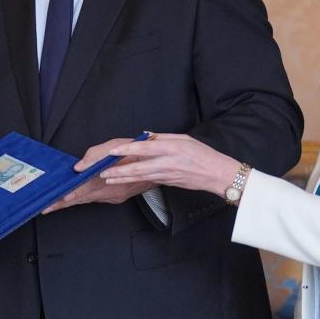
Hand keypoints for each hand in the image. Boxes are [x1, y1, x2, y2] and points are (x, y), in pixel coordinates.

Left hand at [45, 138, 154, 212]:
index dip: (69, 195)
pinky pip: (95, 199)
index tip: (56, 200)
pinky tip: (72, 199)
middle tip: (46, 208)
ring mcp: (113, 197)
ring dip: (71, 203)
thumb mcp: (114, 146)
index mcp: (108, 178)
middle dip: (63, 204)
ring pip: (88, 201)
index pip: (84, 189)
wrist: (155, 164)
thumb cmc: (136, 152)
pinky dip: (82, 200)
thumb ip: (94, 155)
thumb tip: (78, 167)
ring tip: (53, 205)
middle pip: (82, 199)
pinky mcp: (115, 198)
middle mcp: (110, 191)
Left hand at [99, 133, 237, 194]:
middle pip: (138, 167)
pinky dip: (134, 181)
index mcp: (171, 148)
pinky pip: (147, 181)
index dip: (126, 150)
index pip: (144, 148)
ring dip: (122, 178)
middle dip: (118, 170)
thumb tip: (146, 136)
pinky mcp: (167, 182)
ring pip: (140, 177)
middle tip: (102, 171)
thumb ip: (163, 137)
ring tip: (107, 178)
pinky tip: (124, 181)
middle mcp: (167, 162)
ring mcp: (167, 174)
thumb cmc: (203, 154)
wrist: (216, 174)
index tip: (112, 151)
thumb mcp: (184, 139)